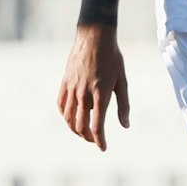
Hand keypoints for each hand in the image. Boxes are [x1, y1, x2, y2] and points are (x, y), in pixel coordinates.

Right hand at [58, 24, 130, 150]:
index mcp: (100, 95)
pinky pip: (61, 104)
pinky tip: (71, 117)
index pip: (97, 126)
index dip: (99, 141)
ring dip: (75, 129)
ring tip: (83, 132)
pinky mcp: (64, 82)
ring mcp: (72, 88)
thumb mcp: (122, 81)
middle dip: (88, 137)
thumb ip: (123, 105)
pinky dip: (65, 115)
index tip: (103, 148)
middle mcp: (84, 94)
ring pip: (68, 117)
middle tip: (95, 140)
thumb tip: (125, 125)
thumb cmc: (113, 59)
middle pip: (80, 126)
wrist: (94, 37)